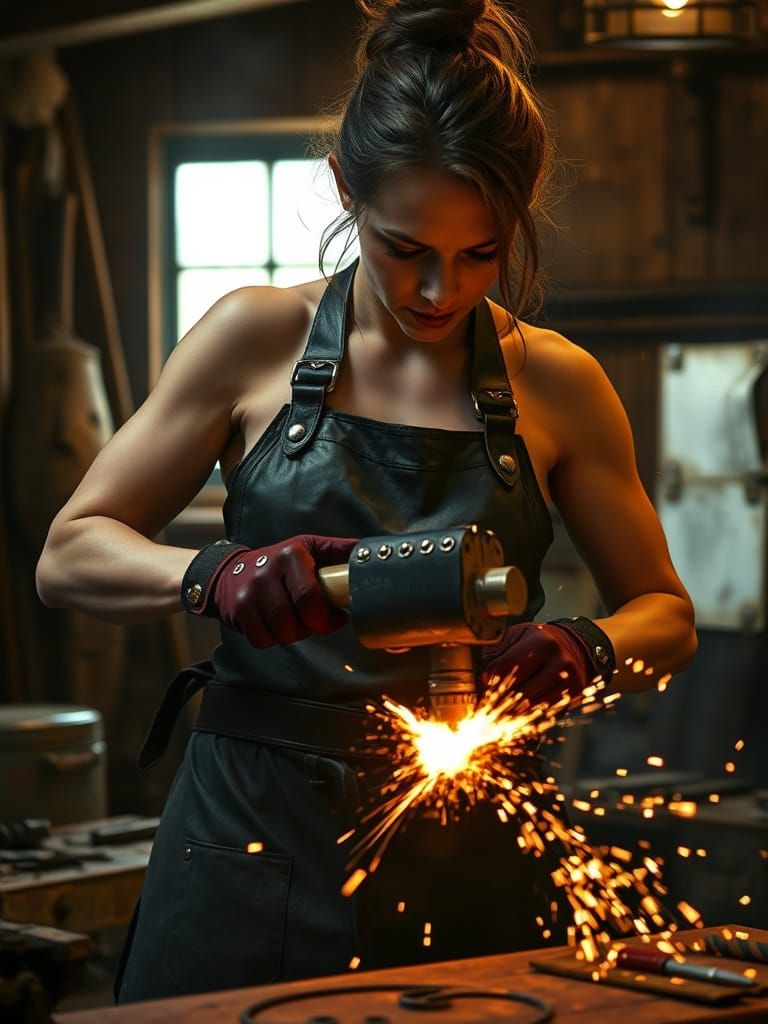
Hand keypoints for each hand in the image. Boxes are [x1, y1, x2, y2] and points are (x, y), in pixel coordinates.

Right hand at [184, 534, 356, 646]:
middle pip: (297, 621)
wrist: (229, 571)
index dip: (327, 617)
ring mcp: (250, 593)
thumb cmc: (279, 562)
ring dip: (293, 634)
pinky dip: (272, 639)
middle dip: (311, 628)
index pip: (310, 597)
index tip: (338, 617)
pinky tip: (274, 625)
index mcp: (291, 555)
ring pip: (281, 633)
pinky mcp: (238, 612)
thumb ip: (339, 551)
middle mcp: (267, 572)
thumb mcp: (308, 547)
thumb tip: (371, 552)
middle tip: (313, 620)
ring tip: (294, 620)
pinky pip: (262, 641)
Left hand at [481, 621, 604, 709]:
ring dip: (513, 711)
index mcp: (541, 642)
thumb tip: (485, 679)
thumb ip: (496, 652)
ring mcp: (570, 679)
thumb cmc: (537, 642)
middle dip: (500, 699)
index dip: (490, 678)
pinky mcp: (575, 693)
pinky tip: (520, 712)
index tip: (485, 682)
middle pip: (519, 692)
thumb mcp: (516, 636)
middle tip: (489, 703)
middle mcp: (559, 661)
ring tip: (502, 709)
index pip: (505, 668)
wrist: (572, 645)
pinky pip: (545, 712)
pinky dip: (529, 715)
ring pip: (532, 706)